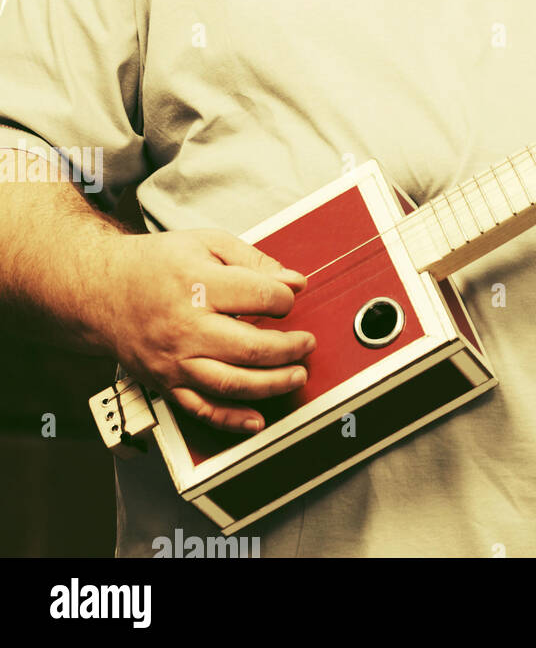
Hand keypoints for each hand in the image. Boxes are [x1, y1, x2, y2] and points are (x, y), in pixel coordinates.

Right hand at [100, 230, 315, 432]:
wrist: (101, 291)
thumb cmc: (155, 264)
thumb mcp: (206, 242)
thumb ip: (253, 260)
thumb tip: (293, 281)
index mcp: (197, 284)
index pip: (259, 296)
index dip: (285, 298)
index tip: (291, 296)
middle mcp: (184, 327)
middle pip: (250, 346)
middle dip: (290, 347)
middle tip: (307, 343)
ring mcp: (174, 360)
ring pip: (230, 383)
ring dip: (272, 384)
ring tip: (297, 375)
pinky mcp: (165, 383)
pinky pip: (200, 410)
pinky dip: (231, 420)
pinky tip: (257, 420)